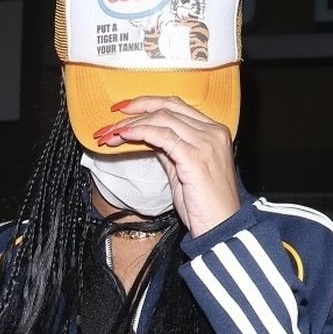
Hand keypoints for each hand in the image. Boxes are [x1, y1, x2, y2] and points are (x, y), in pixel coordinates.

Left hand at [92, 96, 239, 237]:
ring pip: (162, 119)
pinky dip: (139, 133)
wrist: (221, 229)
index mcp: (214, 132)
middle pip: (168, 107)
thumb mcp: (185, 173)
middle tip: (112, 118)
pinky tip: (124, 136)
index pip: (177, 107)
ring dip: (132, 124)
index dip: (149, 104)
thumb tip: (148, 138)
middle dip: (136, 110)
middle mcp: (213, 132)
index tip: (126, 110)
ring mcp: (205, 143)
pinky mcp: (194, 157)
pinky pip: (161, 136)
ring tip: (111, 133)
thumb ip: (169, 151)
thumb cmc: (206, 208)